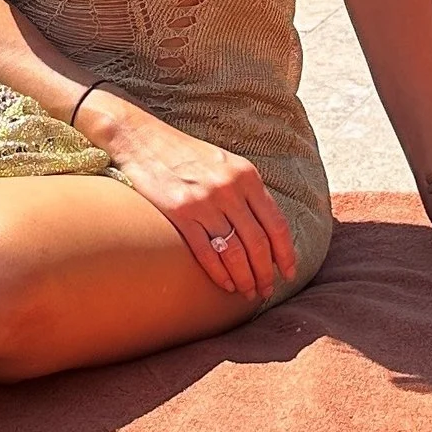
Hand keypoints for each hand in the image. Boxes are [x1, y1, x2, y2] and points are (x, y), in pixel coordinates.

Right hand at [81, 94, 295, 299]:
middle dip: (266, 272)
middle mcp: (229, 188)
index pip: (276, 223)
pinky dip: (219, 273)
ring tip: (248, 292)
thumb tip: (268, 229)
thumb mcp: (225, 164)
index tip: (290, 273)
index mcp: (246, 176)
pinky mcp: (179, 213)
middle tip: (267, 290)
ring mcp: (204, 201)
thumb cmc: (186, 154)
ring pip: (234, 252)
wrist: (142, 138)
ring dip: (245, 277)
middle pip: (258, 242)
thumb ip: (247, 191)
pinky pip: (206, 252)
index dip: (286, 253)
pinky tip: (225, 284)